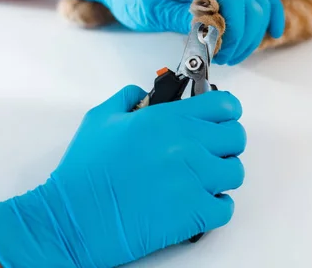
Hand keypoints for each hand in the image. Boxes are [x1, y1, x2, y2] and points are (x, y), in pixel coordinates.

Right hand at [0, 86, 246, 267]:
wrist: (74, 217)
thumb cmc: (84, 172)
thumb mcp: (101, 118)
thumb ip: (128, 98)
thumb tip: (143, 93)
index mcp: (168, 119)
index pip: (224, 105)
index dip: (225, 111)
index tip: (221, 117)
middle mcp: (187, 145)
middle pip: (237, 137)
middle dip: (226, 142)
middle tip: (209, 150)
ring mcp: (194, 180)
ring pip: (235, 172)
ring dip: (221, 175)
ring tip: (201, 179)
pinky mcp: (194, 214)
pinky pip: (226, 207)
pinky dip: (216, 206)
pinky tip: (197, 203)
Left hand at [56, 0, 284, 64]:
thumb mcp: (144, 8)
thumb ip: (175, 15)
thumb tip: (204, 26)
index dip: (234, 29)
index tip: (220, 52)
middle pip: (251, 1)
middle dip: (244, 37)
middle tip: (222, 58)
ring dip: (254, 31)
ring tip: (232, 53)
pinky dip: (269, 12)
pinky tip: (272, 31)